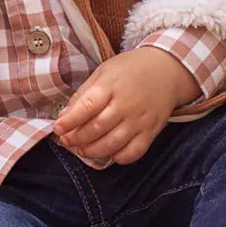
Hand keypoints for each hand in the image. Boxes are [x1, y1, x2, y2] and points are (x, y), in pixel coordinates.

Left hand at [52, 47, 199, 165]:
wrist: (167, 69)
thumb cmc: (130, 69)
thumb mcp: (104, 72)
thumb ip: (84, 93)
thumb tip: (65, 115)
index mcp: (111, 85)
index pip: (87, 106)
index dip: (70, 120)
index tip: (58, 127)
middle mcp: (126, 104)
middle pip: (97, 128)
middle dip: (77, 138)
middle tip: (66, 140)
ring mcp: (140, 119)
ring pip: (113, 144)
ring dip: (93, 151)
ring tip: (82, 149)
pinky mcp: (151, 131)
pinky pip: (134, 152)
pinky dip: (119, 157)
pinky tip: (109, 152)